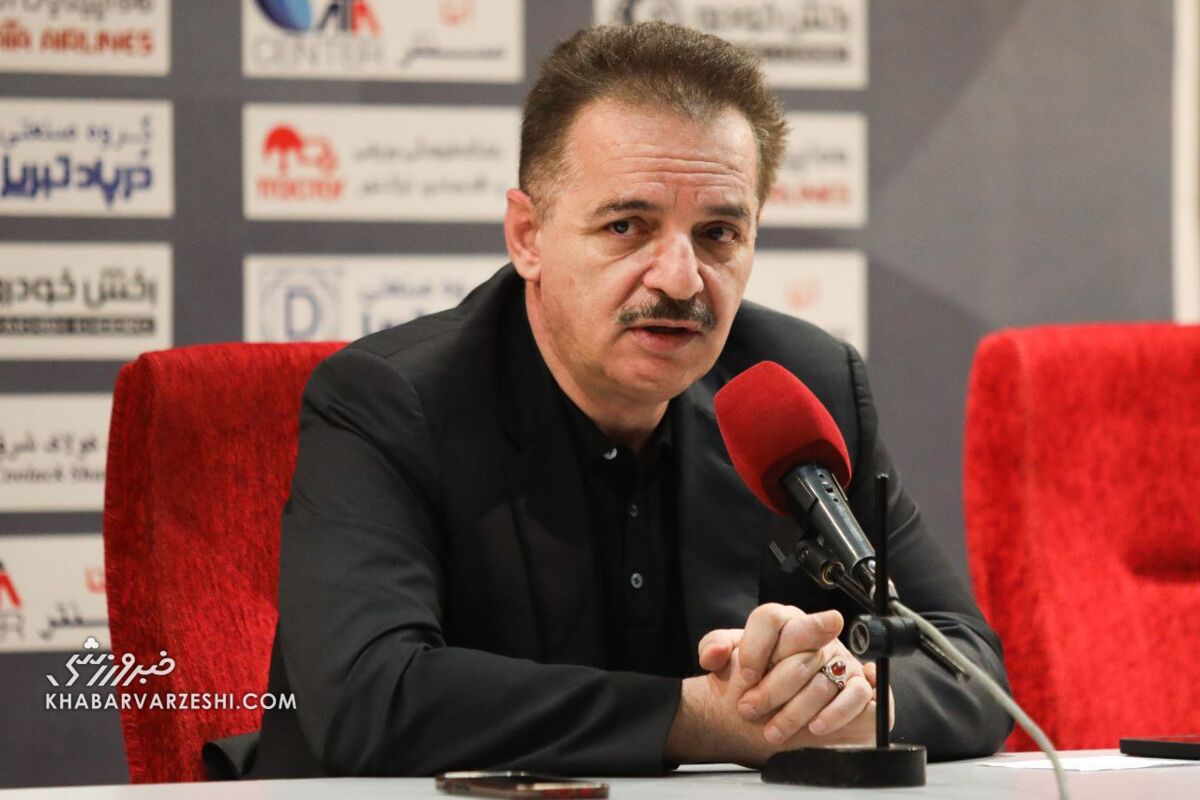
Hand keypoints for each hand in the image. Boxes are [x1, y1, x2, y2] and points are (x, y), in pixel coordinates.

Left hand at [668, 641, 881, 766]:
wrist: (784, 701)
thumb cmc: (761, 674)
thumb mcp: (733, 659)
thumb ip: (716, 648)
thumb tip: (711, 655)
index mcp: (783, 621)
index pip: (770, 618)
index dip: (756, 647)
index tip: (746, 676)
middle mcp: (815, 635)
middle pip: (798, 653)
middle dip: (770, 689)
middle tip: (748, 709)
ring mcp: (840, 658)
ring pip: (822, 680)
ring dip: (795, 711)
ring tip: (772, 732)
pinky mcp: (859, 683)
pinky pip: (856, 694)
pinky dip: (837, 712)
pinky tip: (816, 727)